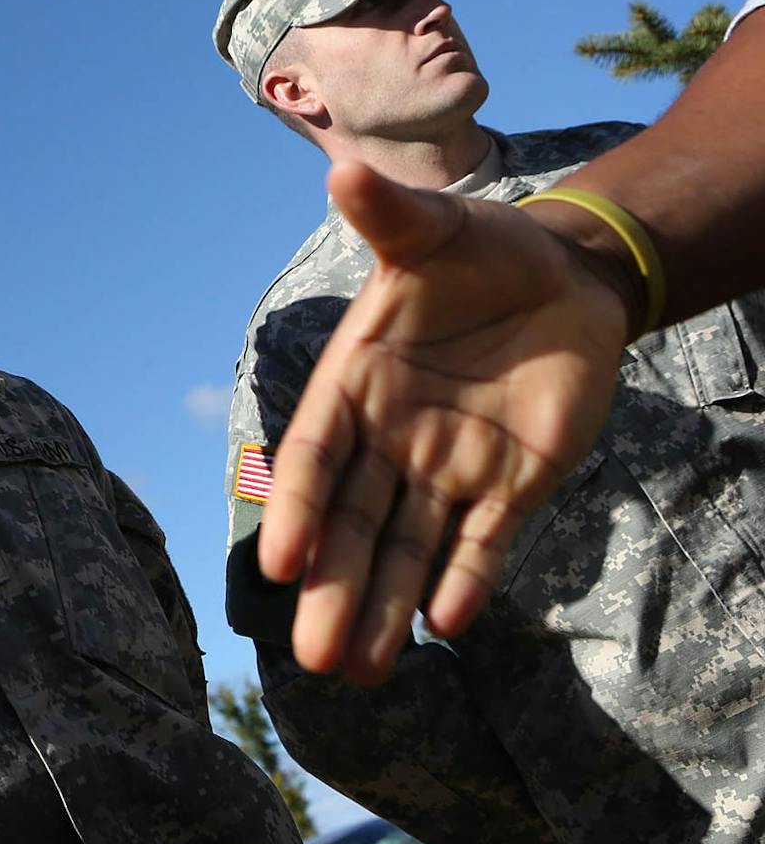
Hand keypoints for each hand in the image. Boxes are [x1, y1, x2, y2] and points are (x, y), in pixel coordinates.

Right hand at [259, 161, 628, 683]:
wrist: (565, 277)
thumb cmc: (481, 249)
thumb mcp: (436, 230)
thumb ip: (390, 217)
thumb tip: (344, 172)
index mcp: (356, 381)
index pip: (315, 456)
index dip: (294, 507)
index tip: (277, 564)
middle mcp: (390, 436)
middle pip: (351, 525)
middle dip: (333, 589)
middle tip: (313, 659)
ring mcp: (448, 465)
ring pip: (406, 549)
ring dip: (382, 607)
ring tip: (361, 672)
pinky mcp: (511, 484)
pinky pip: (483, 543)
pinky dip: (464, 581)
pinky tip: (442, 626)